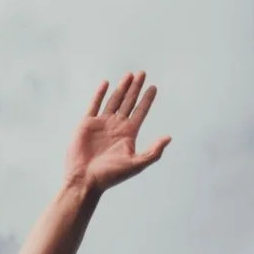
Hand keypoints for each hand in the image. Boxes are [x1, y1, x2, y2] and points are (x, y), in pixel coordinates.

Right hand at [65, 71, 170, 191]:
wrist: (85, 180)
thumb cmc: (110, 175)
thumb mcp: (136, 164)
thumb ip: (153, 152)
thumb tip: (169, 137)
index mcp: (128, 134)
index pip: (140, 112)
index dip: (147, 99)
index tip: (153, 87)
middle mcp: (116, 127)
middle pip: (129, 102)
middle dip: (135, 88)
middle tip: (142, 73)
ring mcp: (101, 124)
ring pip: (114, 100)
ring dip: (121, 87)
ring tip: (129, 75)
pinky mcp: (87, 124)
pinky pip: (94, 104)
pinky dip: (100, 94)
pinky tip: (106, 83)